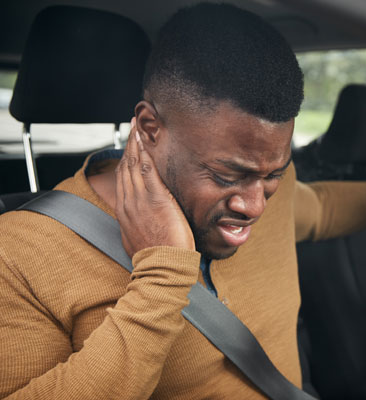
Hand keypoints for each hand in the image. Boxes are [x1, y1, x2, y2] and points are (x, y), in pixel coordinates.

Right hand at [115, 120, 194, 257]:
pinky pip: (147, 169)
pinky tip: (144, 140)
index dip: (125, 162)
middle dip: (128, 146)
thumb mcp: (137, 239)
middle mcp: (129, 201)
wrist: (161, 266)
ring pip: (134, 165)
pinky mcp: (156, 197)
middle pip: (126, 168)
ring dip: (135, 143)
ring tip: (136, 126)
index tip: (129, 150)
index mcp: (125, 211)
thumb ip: (136, 224)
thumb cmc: (154, 256)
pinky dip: (144, 152)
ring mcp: (140, 198)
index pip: (123, 180)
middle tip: (131, 129)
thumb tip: (139, 220)